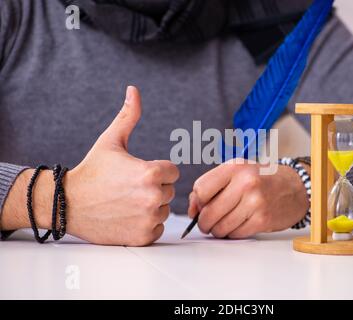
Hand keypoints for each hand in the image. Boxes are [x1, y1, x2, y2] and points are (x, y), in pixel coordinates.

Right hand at [60, 86, 178, 245]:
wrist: (66, 204)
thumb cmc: (91, 171)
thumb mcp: (110, 141)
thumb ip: (128, 116)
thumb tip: (133, 90)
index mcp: (152, 172)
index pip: (173, 172)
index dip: (156, 171)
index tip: (137, 173)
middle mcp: (154, 197)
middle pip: (169, 191)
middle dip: (153, 189)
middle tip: (128, 189)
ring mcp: (148, 219)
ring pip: (164, 210)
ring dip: (150, 208)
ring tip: (126, 203)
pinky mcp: (142, 237)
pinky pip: (157, 229)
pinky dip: (145, 225)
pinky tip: (127, 217)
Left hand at [188, 159, 308, 238]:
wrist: (296, 188)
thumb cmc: (262, 179)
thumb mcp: (238, 172)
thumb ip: (212, 186)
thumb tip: (192, 209)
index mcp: (235, 167)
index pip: (200, 190)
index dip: (196, 203)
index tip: (199, 208)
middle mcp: (245, 182)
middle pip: (208, 212)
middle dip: (204, 222)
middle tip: (208, 223)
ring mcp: (255, 202)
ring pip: (220, 227)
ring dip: (217, 230)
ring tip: (225, 223)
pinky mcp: (263, 220)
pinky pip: (235, 234)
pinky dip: (233, 234)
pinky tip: (239, 224)